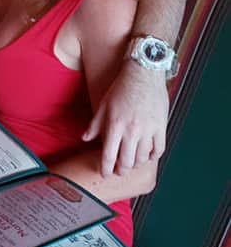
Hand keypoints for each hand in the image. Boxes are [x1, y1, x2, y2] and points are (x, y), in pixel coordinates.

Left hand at [82, 63, 168, 177]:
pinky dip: (153, 156)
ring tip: (132, 161)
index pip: (108, 156)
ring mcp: (148, 129)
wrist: (143, 73)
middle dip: (121, 170)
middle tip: (119, 170)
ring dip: (136, 163)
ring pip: (142, 158)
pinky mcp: (161, 126)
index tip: (105, 173)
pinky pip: (159, 150)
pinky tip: (147, 154)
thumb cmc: (121, 88)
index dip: (105, 169)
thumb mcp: (104, 105)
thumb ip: (95, 124)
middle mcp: (132, 130)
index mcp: (115, 125)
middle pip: (126, 162)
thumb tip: (85, 139)